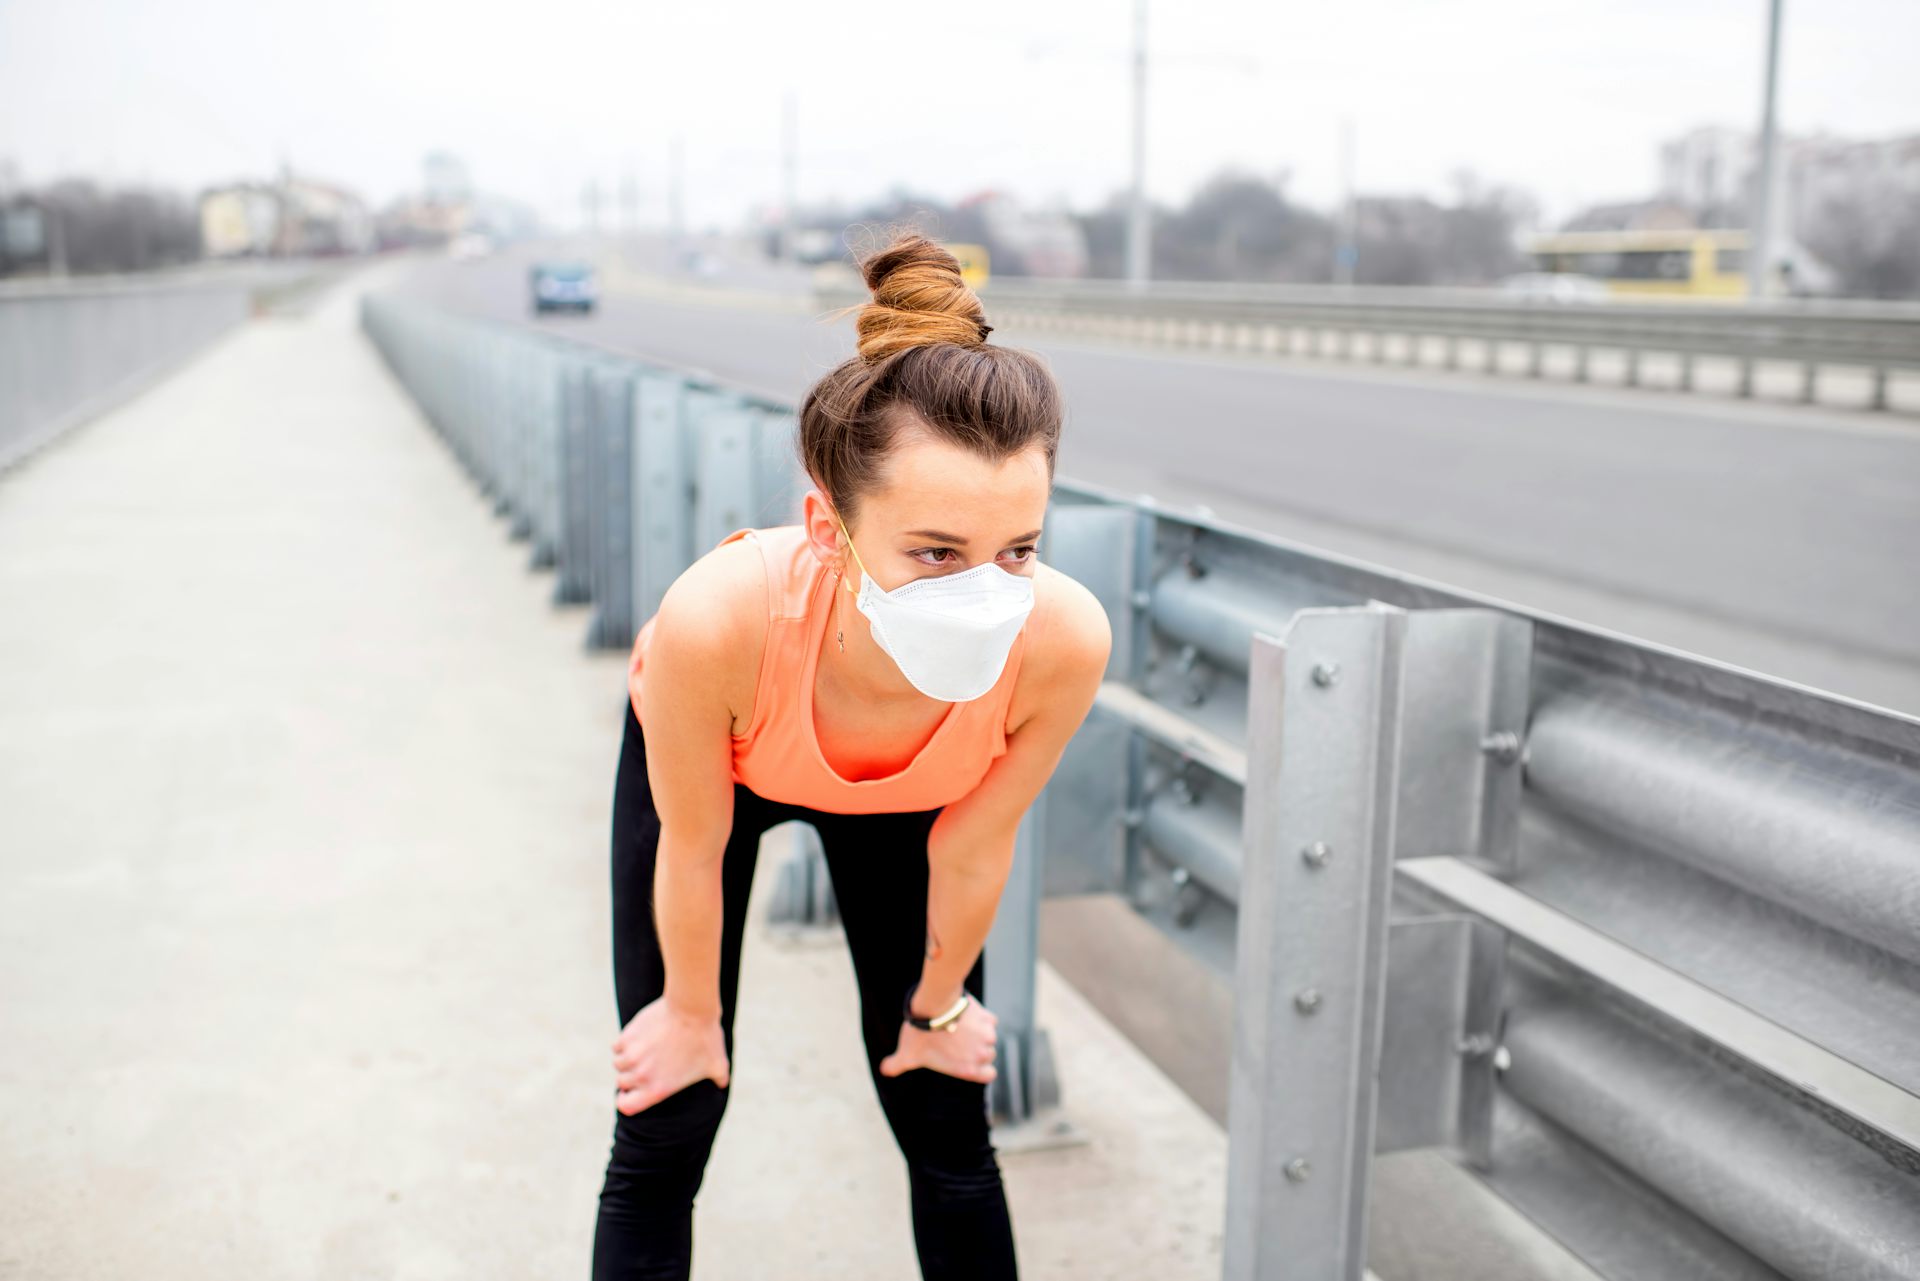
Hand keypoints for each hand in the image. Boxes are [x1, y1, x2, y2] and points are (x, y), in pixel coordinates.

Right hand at [611, 995, 729, 1115]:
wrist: (691, 1009)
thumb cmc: (705, 1038)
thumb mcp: (717, 1064)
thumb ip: (719, 1079)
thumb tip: (723, 1084)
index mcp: (657, 1088)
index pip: (626, 1106)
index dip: (626, 1101)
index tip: (629, 1094)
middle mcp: (640, 1075)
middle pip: (622, 1083)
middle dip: (630, 1078)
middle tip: (643, 1068)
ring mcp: (631, 1055)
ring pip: (618, 1063)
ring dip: (627, 1060)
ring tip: (641, 1052)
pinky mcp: (627, 1036)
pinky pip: (617, 1046)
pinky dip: (624, 1044)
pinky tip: (637, 1039)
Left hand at [877, 994, 998, 1083]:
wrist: (934, 1005)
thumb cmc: (921, 1034)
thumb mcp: (907, 1054)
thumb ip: (897, 1065)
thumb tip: (884, 1070)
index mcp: (969, 1068)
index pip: (988, 1075)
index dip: (981, 1068)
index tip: (970, 1060)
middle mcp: (982, 1054)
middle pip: (988, 1054)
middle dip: (976, 1048)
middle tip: (959, 1040)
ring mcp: (987, 1035)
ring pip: (989, 1036)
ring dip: (979, 1032)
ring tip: (961, 1026)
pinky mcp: (987, 1017)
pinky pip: (989, 1020)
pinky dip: (981, 1017)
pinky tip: (966, 1014)